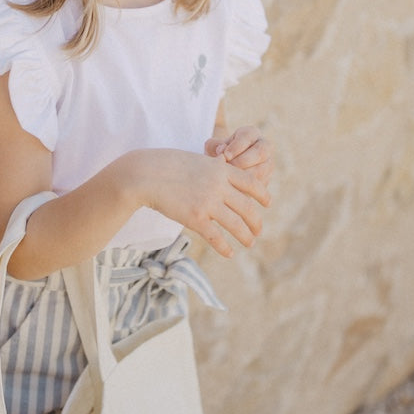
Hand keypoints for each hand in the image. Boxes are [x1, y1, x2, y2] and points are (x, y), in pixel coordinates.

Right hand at [130, 147, 269, 258]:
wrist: (146, 174)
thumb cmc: (167, 164)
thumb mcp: (197, 160)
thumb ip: (213, 168)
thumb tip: (222, 174)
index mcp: (221, 169)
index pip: (252, 183)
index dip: (263, 195)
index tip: (268, 203)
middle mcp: (219, 186)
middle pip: (248, 208)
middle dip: (256, 222)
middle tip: (258, 230)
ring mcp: (208, 203)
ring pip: (237, 225)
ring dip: (246, 236)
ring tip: (249, 243)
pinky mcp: (196, 218)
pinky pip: (217, 237)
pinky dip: (225, 247)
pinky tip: (229, 253)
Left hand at [205, 125, 272, 190]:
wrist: (222, 171)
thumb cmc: (217, 155)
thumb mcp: (213, 147)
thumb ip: (214, 145)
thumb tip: (221, 150)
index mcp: (252, 134)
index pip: (249, 136)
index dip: (237, 146)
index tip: (225, 155)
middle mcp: (264, 147)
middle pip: (261, 151)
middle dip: (243, 160)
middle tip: (229, 167)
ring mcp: (267, 164)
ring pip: (262, 169)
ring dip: (245, 175)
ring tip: (229, 178)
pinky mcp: (266, 179)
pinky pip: (260, 184)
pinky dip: (246, 186)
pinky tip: (234, 187)